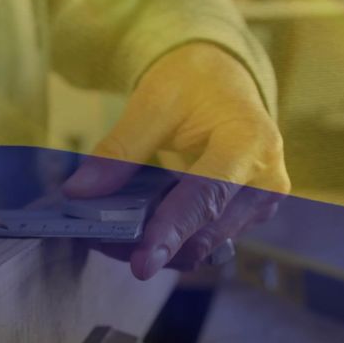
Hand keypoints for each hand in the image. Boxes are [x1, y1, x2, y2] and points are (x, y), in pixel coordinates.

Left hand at [63, 43, 289, 279]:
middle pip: (206, 231)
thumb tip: (79, 191)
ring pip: (203, 245)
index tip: (142, 263)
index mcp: (250, 143)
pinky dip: (168, 241)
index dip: (172, 230)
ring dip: (156, 248)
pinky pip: (203, 239)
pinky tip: (132, 232)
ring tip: (107, 237)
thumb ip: (120, 149)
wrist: (224, 79)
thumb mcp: (153, 103)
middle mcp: (265, 181)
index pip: (207, 195)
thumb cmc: (194, 84)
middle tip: (97, 240)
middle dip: (152, 244)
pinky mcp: (245, 216)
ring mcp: (259, 203)